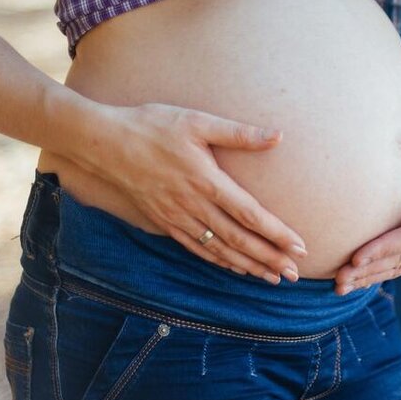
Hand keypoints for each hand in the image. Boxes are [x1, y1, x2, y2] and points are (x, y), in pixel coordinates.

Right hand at [84, 103, 306, 283]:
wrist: (101, 143)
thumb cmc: (151, 126)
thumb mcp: (197, 121)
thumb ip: (239, 133)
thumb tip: (278, 136)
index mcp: (206, 181)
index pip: (249, 214)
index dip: (276, 233)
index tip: (299, 247)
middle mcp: (192, 205)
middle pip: (238, 239)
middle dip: (269, 258)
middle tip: (295, 274)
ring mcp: (176, 217)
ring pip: (218, 249)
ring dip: (247, 265)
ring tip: (272, 278)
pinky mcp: (162, 222)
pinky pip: (196, 247)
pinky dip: (219, 261)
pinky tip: (235, 268)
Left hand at [335, 125, 400, 293]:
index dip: (381, 251)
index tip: (356, 259)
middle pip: (399, 260)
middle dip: (369, 272)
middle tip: (339, 283)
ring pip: (397, 264)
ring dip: (369, 276)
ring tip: (342, 286)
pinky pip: (399, 258)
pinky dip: (378, 269)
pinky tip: (360, 277)